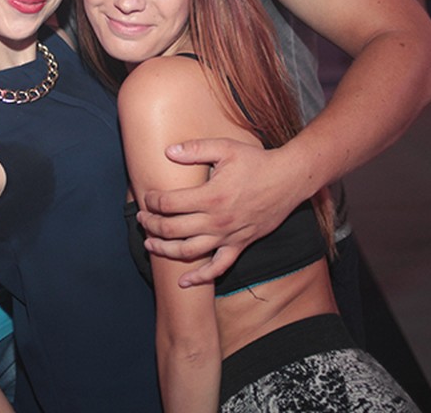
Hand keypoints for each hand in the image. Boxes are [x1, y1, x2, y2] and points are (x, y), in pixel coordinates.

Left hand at [138, 137, 302, 286]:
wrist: (289, 179)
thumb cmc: (257, 162)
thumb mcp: (226, 148)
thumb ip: (196, 149)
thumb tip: (169, 151)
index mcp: (211, 196)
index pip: (169, 204)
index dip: (152, 201)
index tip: (147, 197)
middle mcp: (217, 221)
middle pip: (172, 229)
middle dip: (151, 225)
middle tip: (141, 219)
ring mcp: (228, 236)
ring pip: (188, 252)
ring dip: (165, 250)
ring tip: (150, 244)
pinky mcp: (240, 245)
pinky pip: (219, 267)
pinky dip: (200, 277)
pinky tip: (184, 282)